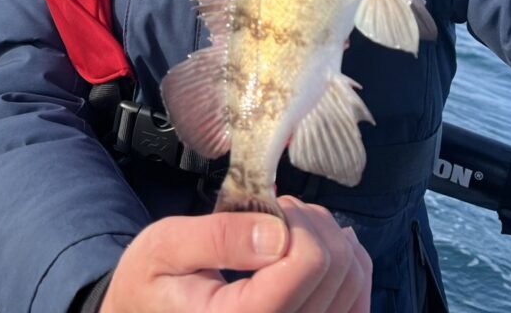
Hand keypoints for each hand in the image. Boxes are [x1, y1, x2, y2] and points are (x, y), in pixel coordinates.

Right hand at [101, 197, 371, 312]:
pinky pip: (358, 300)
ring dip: (330, 239)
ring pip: (354, 279)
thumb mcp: (164, 247)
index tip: (267, 210)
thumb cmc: (152, 283)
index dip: (296, 220)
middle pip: (337, 266)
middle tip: (276, 214)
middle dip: (311, 224)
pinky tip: (317, 251)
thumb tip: (278, 232)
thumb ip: (219, 236)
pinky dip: (348, 264)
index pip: (310, 261)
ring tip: (289, 232)